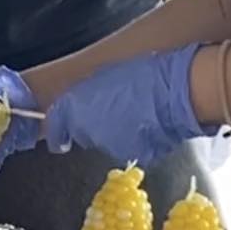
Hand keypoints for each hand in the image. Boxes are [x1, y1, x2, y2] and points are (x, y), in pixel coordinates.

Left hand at [44, 43, 212, 166]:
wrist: (174, 92)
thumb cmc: (142, 74)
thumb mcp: (104, 76)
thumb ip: (84, 96)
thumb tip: (75, 105)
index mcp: (76, 106)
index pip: (56, 126)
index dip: (57, 130)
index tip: (59, 135)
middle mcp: (87, 130)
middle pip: (83, 133)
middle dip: (92, 125)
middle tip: (113, 107)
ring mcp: (109, 145)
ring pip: (105, 142)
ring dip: (114, 132)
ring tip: (135, 113)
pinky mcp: (129, 155)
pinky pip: (126, 148)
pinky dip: (133, 140)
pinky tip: (146, 125)